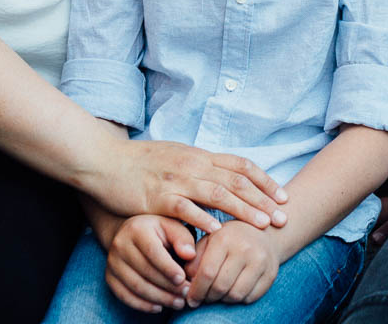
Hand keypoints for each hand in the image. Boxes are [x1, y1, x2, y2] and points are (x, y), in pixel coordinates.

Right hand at [95, 137, 286, 232]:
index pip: (239, 165)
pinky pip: (185, 208)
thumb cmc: (138, 163)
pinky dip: (204, 219)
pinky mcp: (157, 196)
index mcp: (197, 155)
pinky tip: (219, 231)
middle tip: (283, 216)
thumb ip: (197, 167)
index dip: (264, 180)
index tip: (283, 195)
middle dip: (263, 199)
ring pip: (217, 193)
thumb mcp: (174, 157)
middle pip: (235, 180)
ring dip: (243, 209)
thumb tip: (219, 176)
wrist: (103, 160)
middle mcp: (192, 164)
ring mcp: (175, 179)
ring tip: (262, 224)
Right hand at [103, 214, 195, 313]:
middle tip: (186, 294)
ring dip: (158, 298)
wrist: (130, 234)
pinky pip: (124, 295)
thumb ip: (183, 239)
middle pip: (145, 271)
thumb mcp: (172, 227)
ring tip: (178, 303)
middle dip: (168, 286)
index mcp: (137, 229)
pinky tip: (159, 307)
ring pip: (136, 286)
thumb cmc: (158, 232)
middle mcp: (120, 245)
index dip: (168, 268)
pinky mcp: (110, 277)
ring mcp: (112, 262)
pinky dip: (142, 305)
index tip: (183, 279)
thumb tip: (190, 255)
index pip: (152, 252)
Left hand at [184, 220, 278, 305]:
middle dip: (208, 297)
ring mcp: (261, 261)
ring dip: (223, 300)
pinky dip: (238, 300)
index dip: (196, 290)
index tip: (190, 299)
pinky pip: (250, 297)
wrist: (265, 232)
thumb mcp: (210, 239)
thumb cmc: (231, 238)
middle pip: (221, 286)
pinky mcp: (271, 273)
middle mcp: (245, 248)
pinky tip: (233, 291)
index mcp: (224, 238)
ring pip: (236, 295)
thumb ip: (195, 258)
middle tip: (203, 299)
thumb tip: (186, 280)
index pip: (207, 272)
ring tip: (217, 294)